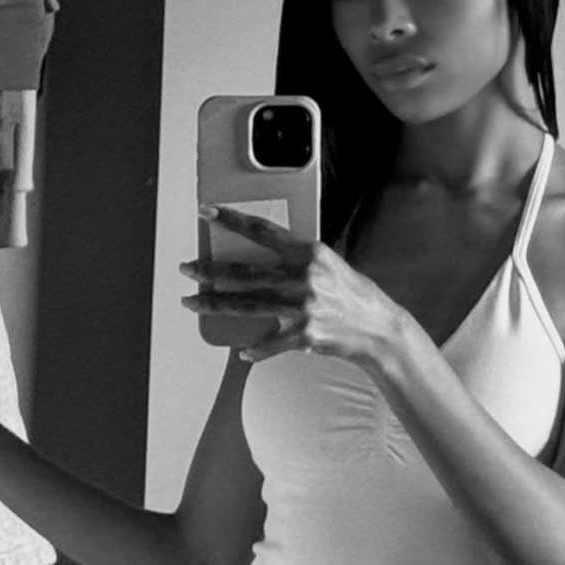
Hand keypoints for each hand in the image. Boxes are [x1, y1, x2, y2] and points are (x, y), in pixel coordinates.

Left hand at [180, 204, 412, 368]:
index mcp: (309, 252)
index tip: (207, 212)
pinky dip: (256, 349)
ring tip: (191, 302)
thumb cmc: (353, 294)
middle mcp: (304, 277)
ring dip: (216, 305)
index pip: (262, 232)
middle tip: (186, 268)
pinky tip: (241, 352)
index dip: (232, 221)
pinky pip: (271, 343)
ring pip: (248, 306)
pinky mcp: (304, 335)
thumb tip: (262, 261)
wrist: (378, 330)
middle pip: (245, 273)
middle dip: (210, 271)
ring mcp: (303, 307)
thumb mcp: (329, 265)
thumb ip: (297, 261)